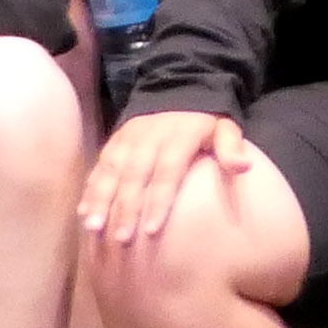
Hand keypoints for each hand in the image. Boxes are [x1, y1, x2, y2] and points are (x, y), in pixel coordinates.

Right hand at [81, 105, 251, 244]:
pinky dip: (90, 189)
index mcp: (178, 137)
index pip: (167, 172)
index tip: (152, 230)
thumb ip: (231, 147)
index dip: (159, 201)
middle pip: (135, 176)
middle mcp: (148, 137)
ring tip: (94, 229)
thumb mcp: (226, 127)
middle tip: (122, 240)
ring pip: (111, 171)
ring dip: (101, 200)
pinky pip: (99, 166)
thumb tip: (244, 167)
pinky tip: (83, 213)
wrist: (179, 87)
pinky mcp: (114, 141)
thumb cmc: (206, 121)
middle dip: (126, 209)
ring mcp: (128, 139)